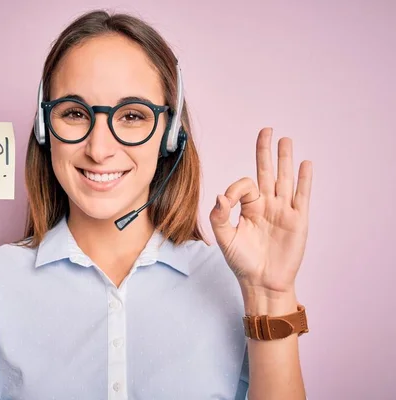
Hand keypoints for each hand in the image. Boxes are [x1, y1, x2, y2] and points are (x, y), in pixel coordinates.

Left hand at [209, 128, 312, 299]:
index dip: (236, 188)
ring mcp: (283, 211)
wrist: (262, 283)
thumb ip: (220, 216)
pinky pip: (301, 196)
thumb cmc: (242, 262)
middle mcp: (266, 205)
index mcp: (249, 208)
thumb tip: (220, 195)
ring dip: (285, 159)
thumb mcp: (225, 238)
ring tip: (286, 140)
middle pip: (267, 172)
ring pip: (284, 179)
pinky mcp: (298, 220)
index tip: (228, 202)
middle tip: (267, 130)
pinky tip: (305, 165)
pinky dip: (304, 180)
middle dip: (265, 151)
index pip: (245, 185)